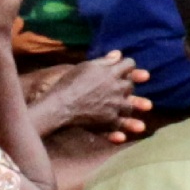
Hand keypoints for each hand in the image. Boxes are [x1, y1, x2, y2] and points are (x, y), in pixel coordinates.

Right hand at [33, 54, 148, 137]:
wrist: (59, 105)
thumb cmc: (69, 83)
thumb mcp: (86, 67)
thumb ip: (104, 61)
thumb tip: (118, 54)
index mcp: (112, 73)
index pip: (129, 65)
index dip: (128, 65)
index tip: (126, 68)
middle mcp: (117, 89)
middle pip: (130, 86)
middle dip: (128, 85)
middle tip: (123, 87)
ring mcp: (115, 106)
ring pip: (129, 106)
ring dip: (129, 106)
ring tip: (123, 107)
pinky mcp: (109, 121)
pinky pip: (120, 125)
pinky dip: (121, 130)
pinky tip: (122, 135)